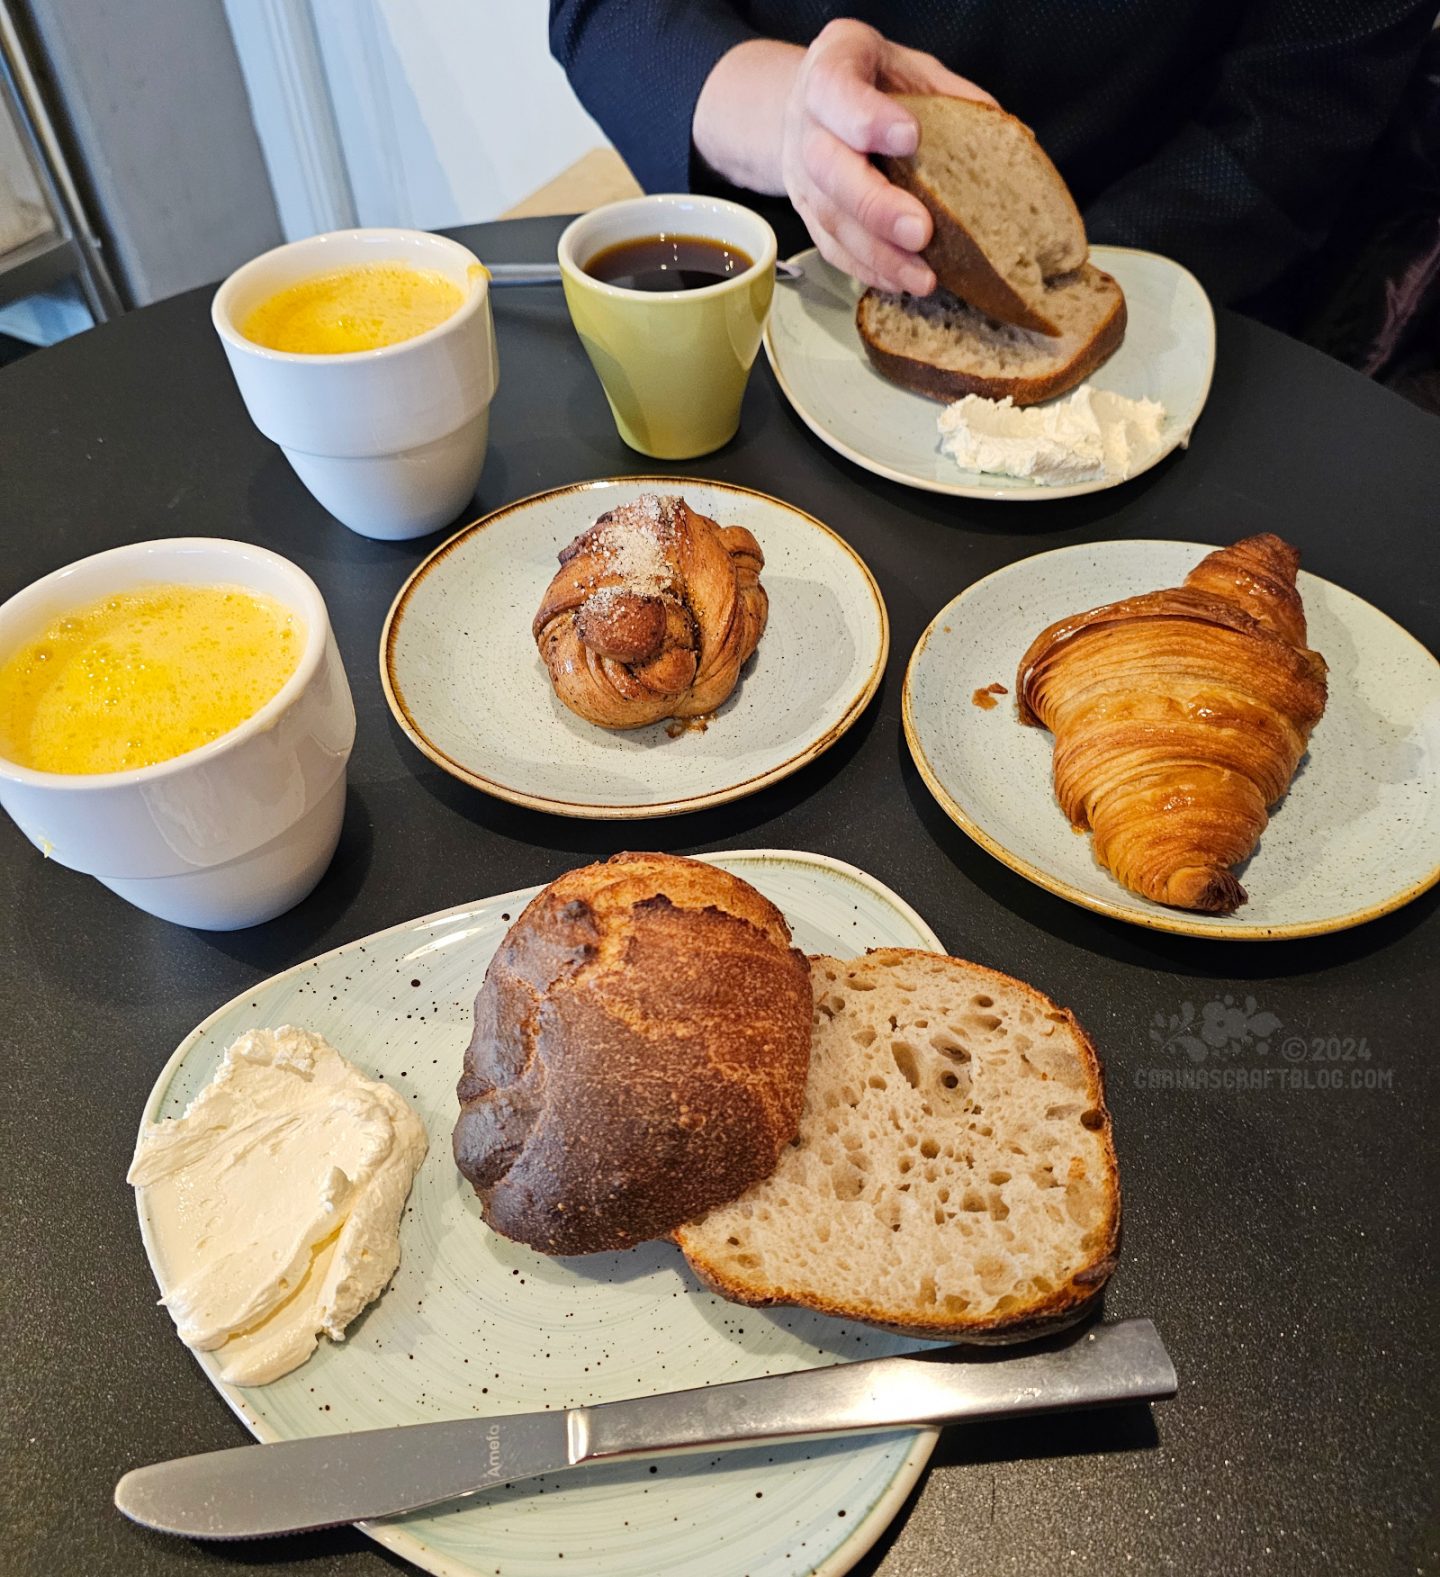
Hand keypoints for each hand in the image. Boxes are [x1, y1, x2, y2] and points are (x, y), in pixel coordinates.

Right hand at [781, 20, 994, 294]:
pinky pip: (831, 248)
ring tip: (922, 277)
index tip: (909, 138)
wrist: (811, 102)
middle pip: (830, 170)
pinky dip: (867, 269)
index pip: (838, 93)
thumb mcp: (908, 68)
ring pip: (831, 219)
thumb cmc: (871, 82)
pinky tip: (899, 281)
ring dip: (878, 254)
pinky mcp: (807, 214)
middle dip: (876, 206)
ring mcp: (801, 175)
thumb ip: (948, 96)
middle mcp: (806, 125)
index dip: (869, 119)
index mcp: (831, 70)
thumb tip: (1005, 141)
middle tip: (921, 232)